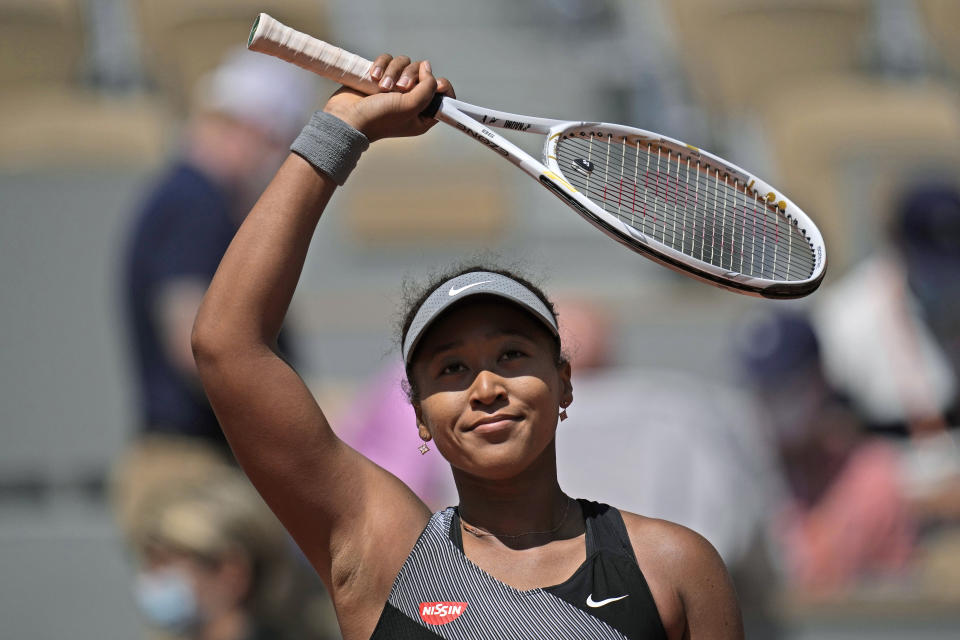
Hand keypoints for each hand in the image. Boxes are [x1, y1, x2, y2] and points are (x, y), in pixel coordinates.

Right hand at [322, 57, 454, 142]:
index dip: (441, 85)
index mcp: (423, 114)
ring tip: (382, 86)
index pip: (443, 94)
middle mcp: (411, 100)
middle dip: (410, 76)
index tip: (436, 83)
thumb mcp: (410, 106)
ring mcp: (394, 88)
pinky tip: (373, 77)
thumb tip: (428, 67)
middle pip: (422, 73)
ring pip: (404, 64)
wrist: (347, 118)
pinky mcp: (380, 78)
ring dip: (393, 71)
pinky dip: (381, 65)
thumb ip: (427, 87)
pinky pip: (387, 60)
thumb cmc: (379, 118)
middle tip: (399, 88)